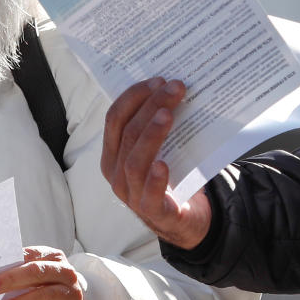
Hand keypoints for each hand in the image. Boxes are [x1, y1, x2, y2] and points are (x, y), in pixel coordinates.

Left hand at [0, 247, 84, 299]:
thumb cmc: (46, 292)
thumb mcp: (36, 280)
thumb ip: (18, 275)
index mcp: (53, 257)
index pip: (29, 256)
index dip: (7, 264)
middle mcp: (66, 273)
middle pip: (36, 272)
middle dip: (9, 280)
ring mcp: (70, 295)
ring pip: (41, 297)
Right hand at [101, 78, 212, 250]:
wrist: (186, 218)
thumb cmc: (172, 176)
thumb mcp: (161, 148)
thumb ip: (159, 125)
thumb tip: (175, 88)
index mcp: (113, 154)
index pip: (115, 119)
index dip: (134, 96)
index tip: (158, 80)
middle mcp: (116, 173)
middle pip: (127, 134)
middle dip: (149, 106)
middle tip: (174, 88)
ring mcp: (131, 194)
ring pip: (134, 161)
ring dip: (151, 135)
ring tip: (167, 115)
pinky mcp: (153, 211)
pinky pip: (149, 194)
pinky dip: (155, 179)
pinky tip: (163, 164)